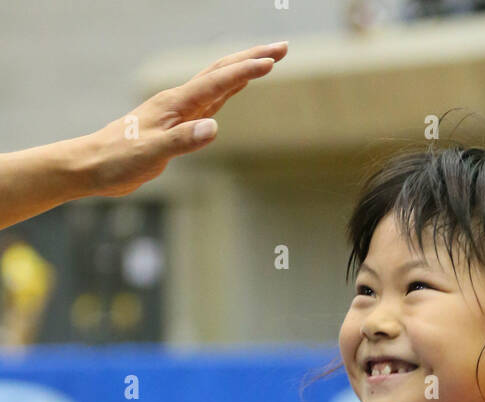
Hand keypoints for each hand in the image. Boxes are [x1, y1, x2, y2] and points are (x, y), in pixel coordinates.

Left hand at [83, 41, 287, 196]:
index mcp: (176, 104)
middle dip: (253, 58)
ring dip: (243, 69)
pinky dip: (228, 89)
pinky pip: (210, 100)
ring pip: (218, 82)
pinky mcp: (178, 124)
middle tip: (283, 48)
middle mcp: (180, 100)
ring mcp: (179, 110)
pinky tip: (236, 87)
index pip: (217, 82)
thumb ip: (183, 141)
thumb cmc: (119, 159)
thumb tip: (214, 128)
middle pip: (222, 71)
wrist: (95, 164)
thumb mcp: (152, 153)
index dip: (246, 71)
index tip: (271, 62)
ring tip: (268, 60)